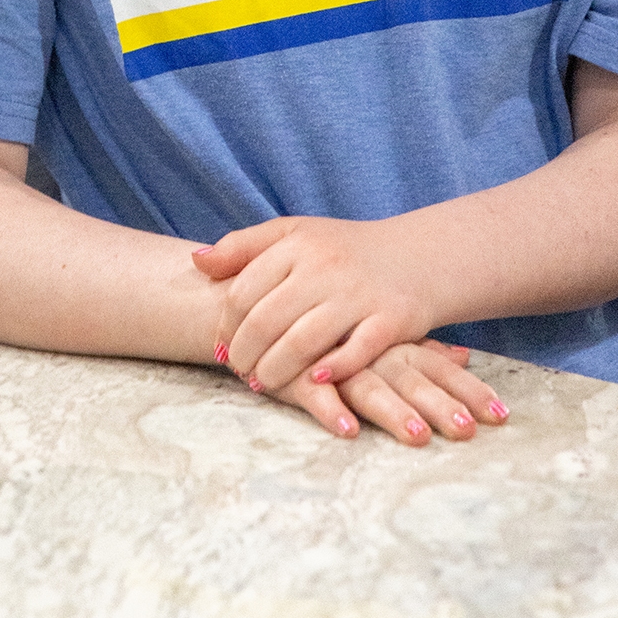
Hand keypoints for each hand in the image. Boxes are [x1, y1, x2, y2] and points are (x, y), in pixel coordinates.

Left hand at [193, 214, 440, 389]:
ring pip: (304, 340)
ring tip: (262, 384)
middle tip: (237, 372)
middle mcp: (325, 268)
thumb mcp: (293, 233)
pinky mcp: (394, 319)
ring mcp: (359, 295)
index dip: (225, 326)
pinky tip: (311, 381)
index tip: (220, 347)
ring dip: (276, 370)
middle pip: (267, 320)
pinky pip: (357, 351)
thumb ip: (243, 246)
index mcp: (295, 245)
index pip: (244, 292)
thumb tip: (196, 262)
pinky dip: (331, 370)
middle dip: (245, 354)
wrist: (420, 256)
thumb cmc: (344, 249)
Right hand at [254, 339, 507, 444]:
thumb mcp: (367, 325)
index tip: (502, 414)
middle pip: (408, 379)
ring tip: (417, 438)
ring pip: (365, 387)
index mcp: (385, 338)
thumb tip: (463, 352)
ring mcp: (327, 360)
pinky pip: (311, 393)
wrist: (243, 299)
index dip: (466, 388)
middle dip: (439, 406)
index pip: (434, 364)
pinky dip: (329, 410)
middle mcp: (363, 350)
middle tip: (467, 431)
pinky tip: (346, 430)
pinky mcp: (290, 372)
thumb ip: (414, 340)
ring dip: (392, 413)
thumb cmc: (315, 315)